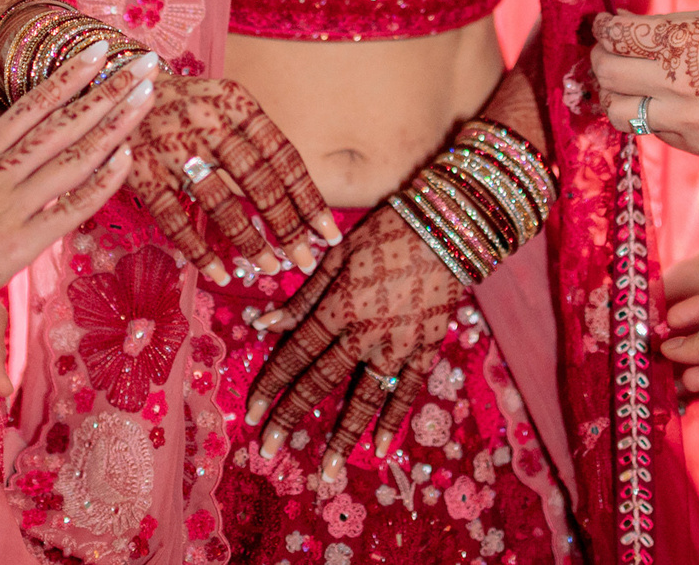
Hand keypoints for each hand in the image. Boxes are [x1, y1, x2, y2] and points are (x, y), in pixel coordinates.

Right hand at [0, 44, 151, 337]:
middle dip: (109, 90)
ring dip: (115, 125)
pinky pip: (71, 209)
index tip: (101, 50)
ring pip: (76, 158)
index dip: (71, 75)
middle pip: (66, 122)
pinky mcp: (19, 245)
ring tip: (147, 96)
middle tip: (147, 64)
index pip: (34, 103)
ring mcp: (12, 207)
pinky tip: (127, 158)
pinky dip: (101, 183)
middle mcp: (0, 172)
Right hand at [125, 74, 336, 284]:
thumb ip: (255, 137)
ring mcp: (172, 148)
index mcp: (236, 102)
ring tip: (270, 269)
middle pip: (257, 181)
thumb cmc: (186, 103)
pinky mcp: (142, 173)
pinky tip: (219, 272)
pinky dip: (199, 251)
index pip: (282, 155)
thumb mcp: (224, 101)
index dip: (308, 197)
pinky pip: (176, 220)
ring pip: (220, 204)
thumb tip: (296, 196)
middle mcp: (208, 122)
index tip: (328, 233)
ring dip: (249, 242)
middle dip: (287, 226)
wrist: (116, 87)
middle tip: (305, 261)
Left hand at [242, 207, 466, 482]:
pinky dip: (394, 422)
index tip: (251, 413)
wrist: (447, 227)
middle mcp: (364, 333)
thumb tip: (263, 324)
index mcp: (337, 307)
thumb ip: (303, 296)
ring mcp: (398, 345)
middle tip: (269, 451)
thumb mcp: (336, 256)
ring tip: (328, 470)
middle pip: (320, 382)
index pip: (295, 354)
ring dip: (343, 437)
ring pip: (365, 398)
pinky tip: (381, 450)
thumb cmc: (385, 233)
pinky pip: (407, 392)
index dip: (271, 385)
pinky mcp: (426, 349)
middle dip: (291, 418)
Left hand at [589, 9, 698, 155]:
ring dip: (613, 93)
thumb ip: (664, 24)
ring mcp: (691, 121)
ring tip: (628, 80)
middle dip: (599, 59)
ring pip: (618, 112)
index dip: (604, 28)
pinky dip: (651, 112)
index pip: (618, 37)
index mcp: (687, 42)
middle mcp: (683, 84)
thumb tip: (618, 23)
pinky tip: (670, 99)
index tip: (604, 25)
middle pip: (607, 75)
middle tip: (608, 51)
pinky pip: (654, 130)